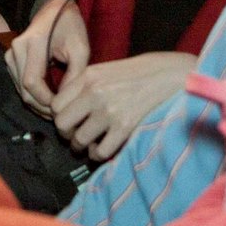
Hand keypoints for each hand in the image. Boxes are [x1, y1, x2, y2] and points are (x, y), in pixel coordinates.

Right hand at [5, 0, 87, 116]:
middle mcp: (16, 49)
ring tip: (56, 109)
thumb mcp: (80, 48)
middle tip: (62, 114)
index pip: (32, 82)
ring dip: (37, 104)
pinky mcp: (10, 60)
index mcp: (33, 43)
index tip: (63, 108)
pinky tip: (47, 100)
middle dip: (42, 107)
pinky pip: (19, 85)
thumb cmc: (70, 26)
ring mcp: (10, 55)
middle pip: (24, 90)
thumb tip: (67, 102)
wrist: (53, 8)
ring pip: (20, 91)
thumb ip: (75, 74)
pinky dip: (32, 96)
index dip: (46, 100)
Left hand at [49, 52, 196, 162]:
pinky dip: (98, 155)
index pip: (56, 105)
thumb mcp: (105, 70)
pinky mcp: (125, 127)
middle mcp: (95, 93)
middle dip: (66, 134)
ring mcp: (109, 111)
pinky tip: (102, 150)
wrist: (169, 76)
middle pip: (62, 124)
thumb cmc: (138, 73)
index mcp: (88, 77)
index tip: (69, 120)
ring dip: (82, 147)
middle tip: (75, 136)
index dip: (60, 116)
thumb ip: (83, 85)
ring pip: (80, 140)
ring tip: (89, 145)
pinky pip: (100, 151)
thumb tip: (64, 106)